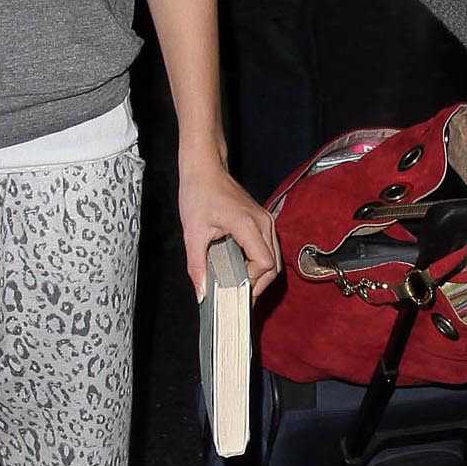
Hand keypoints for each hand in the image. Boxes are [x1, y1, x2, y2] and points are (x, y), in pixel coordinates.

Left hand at [179, 152, 279, 302]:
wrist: (205, 167)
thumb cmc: (198, 192)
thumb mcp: (193, 232)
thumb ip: (196, 265)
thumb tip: (201, 293)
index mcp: (247, 224)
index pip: (264, 263)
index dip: (253, 282)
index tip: (236, 292)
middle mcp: (263, 222)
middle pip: (274, 265)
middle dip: (259, 284)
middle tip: (239, 298)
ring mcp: (265, 220)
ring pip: (274, 257)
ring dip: (261, 275)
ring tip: (241, 287)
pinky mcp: (262, 221)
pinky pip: (268, 248)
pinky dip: (260, 263)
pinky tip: (243, 271)